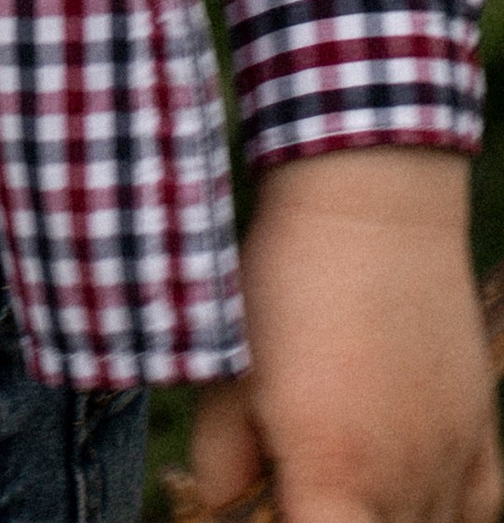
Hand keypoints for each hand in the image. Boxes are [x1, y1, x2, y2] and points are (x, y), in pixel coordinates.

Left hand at [184, 152, 499, 522]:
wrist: (371, 208)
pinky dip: (437, 510)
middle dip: (324, 514)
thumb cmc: (286, 282)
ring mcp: (451, 467)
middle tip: (294, 476)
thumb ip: (223, 462)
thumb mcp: (229, 370)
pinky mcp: (482, 441)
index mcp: (332, 475)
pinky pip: (471, 514)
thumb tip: (222, 504)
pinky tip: (400, 476)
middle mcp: (401, 485)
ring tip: (343, 470)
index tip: (271, 498)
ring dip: (375, 513)